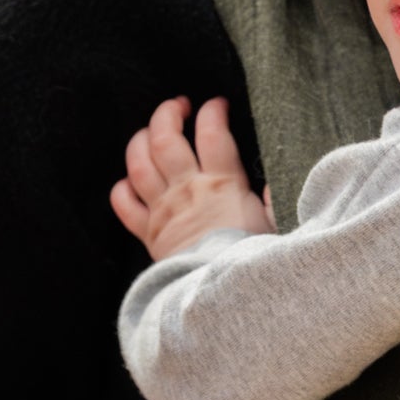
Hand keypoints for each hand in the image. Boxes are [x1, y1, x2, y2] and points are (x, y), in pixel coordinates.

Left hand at [110, 96, 272, 261]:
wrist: (223, 294)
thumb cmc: (252, 260)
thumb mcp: (276, 225)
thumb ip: (273, 198)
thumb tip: (270, 183)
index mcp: (222, 184)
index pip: (212, 132)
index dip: (213, 111)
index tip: (217, 105)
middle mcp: (187, 190)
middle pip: (165, 138)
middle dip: (168, 113)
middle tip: (178, 106)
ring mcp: (164, 209)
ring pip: (139, 163)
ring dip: (140, 141)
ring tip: (148, 133)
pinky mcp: (149, 233)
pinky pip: (124, 204)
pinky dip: (122, 189)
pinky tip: (128, 182)